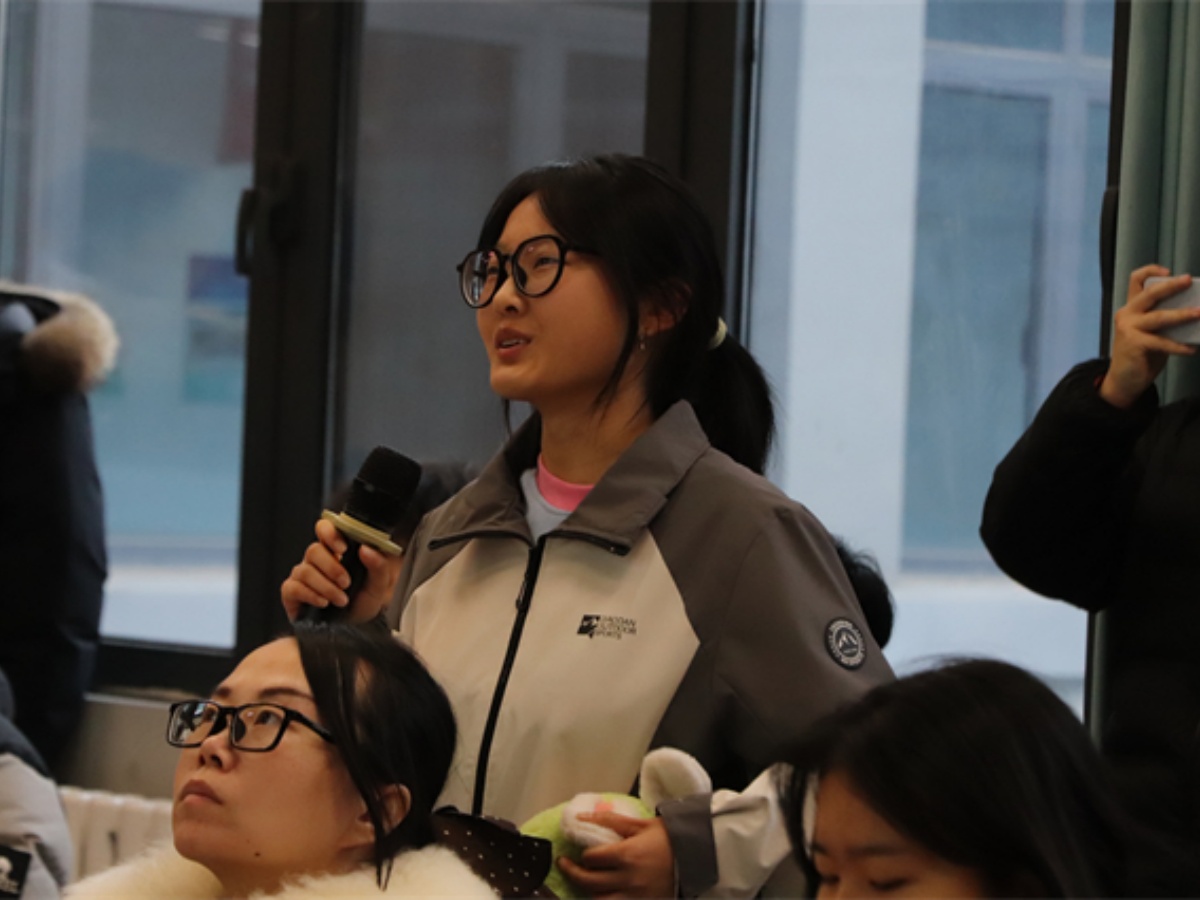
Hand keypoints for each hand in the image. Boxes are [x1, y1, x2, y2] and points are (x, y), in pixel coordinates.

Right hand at [280, 518, 402, 621]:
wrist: (354, 631)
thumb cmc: (362, 604)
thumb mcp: (378, 586)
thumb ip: (378, 566)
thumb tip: (367, 548)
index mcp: (336, 551)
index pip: (325, 529)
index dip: (329, 533)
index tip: (343, 548)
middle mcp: (317, 561)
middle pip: (313, 550)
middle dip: (332, 568)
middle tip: (347, 583)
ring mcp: (302, 576)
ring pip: (304, 570)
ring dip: (325, 586)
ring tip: (341, 600)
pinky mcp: (292, 594)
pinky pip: (293, 587)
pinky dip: (310, 595)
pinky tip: (323, 603)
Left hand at [558, 813, 674, 898]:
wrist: (699, 855)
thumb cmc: (669, 837)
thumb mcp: (640, 824)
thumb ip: (610, 821)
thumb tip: (581, 817)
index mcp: (627, 855)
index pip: (591, 859)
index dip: (583, 856)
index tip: (580, 853)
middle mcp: (628, 879)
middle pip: (589, 883)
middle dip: (573, 873)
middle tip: (566, 866)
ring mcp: (635, 897)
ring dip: (588, 892)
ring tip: (586, 883)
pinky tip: (602, 893)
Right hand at [1100, 264, 1197, 408]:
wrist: (1124, 380)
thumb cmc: (1143, 354)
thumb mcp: (1153, 332)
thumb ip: (1166, 320)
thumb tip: (1193, 311)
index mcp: (1132, 308)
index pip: (1136, 281)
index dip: (1150, 271)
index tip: (1169, 271)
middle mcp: (1127, 314)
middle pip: (1149, 293)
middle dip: (1171, 285)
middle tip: (1189, 280)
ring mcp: (1128, 328)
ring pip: (1159, 317)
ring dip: (1182, 315)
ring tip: (1199, 313)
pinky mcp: (1133, 344)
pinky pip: (1162, 342)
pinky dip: (1179, 346)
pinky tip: (1192, 349)